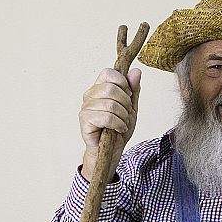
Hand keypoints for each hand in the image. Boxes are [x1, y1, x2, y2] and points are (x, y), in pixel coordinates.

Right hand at [79, 67, 140, 181]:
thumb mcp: (132, 107)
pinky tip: (118, 129)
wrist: (113, 149)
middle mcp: (90, 95)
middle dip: (126, 103)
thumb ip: (134, 90)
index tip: (128, 96)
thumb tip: (136, 71)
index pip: (108, 72)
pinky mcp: (85, 120)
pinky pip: (106, 117)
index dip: (122, 83)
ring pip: (110, 104)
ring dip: (123, 116)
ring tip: (122, 123)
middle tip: (126, 114)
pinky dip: (118, 124)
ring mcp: (85, 107)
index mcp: (100, 87)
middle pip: (111, 88)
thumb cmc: (119, 128)